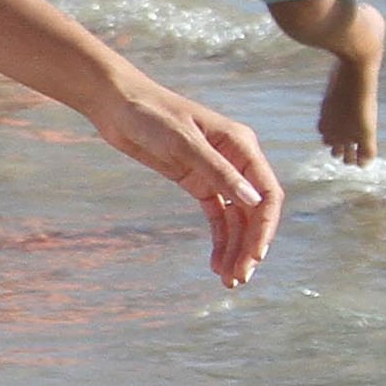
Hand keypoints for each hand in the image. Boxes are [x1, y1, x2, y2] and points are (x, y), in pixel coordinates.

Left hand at [88, 70, 280, 288]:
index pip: (267, 193)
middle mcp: (236, 160)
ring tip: (228, 279)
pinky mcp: (197, 181)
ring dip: (235, 248)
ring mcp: (217, 172)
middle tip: (238, 278)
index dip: (265, 227)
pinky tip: (215, 262)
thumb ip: (219, 172)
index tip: (256, 256)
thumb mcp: (183, 143)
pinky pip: (217, 215)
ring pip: (237, 218)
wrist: (118, 106)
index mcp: (242, 146)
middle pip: (254, 211)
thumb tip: (254, 201)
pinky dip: (220, 239)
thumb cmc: (152, 115)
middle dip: (249, 245)